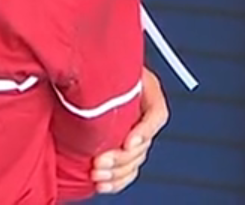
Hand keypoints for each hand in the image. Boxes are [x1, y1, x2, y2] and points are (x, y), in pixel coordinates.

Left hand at [93, 69, 167, 194]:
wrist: (87, 70)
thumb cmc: (99, 63)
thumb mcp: (108, 60)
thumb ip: (108, 65)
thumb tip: (95, 67)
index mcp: (147, 92)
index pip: (157, 114)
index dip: (145, 131)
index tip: (128, 141)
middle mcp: (143, 115)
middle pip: (143, 144)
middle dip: (122, 157)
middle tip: (100, 161)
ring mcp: (134, 134)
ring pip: (135, 161)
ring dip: (117, 172)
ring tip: (97, 174)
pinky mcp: (121, 149)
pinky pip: (127, 171)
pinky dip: (117, 181)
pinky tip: (103, 184)